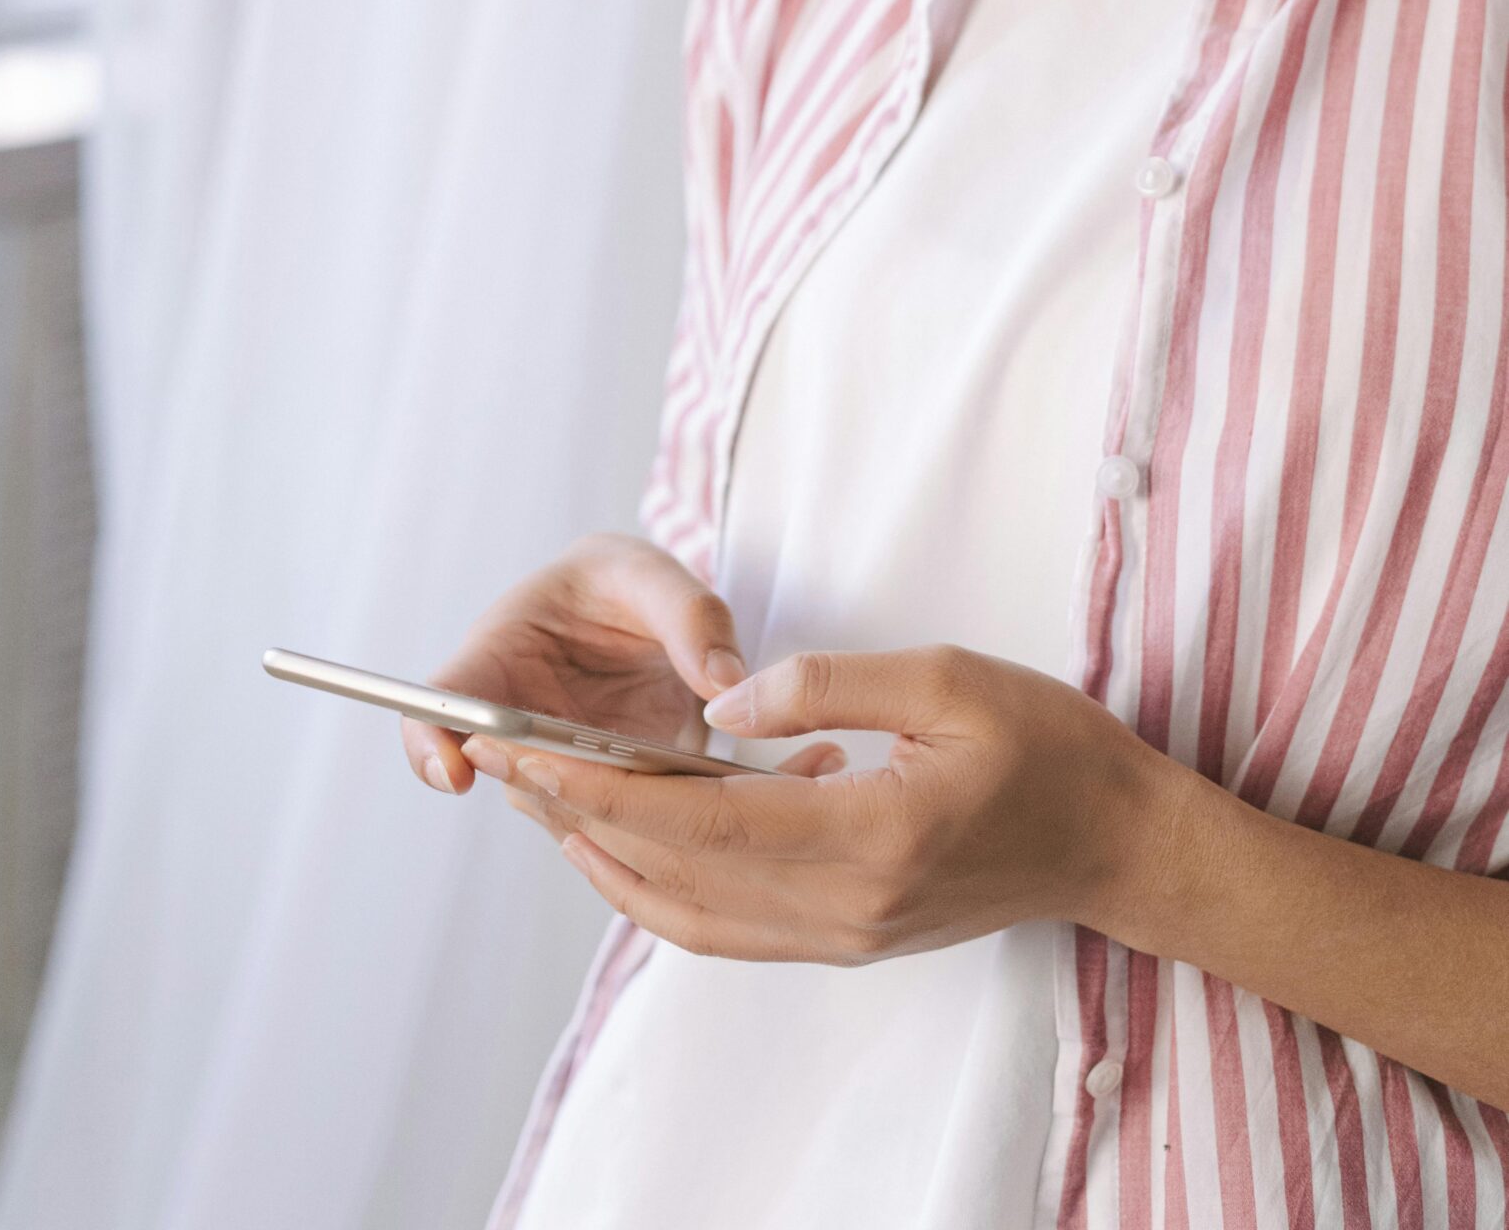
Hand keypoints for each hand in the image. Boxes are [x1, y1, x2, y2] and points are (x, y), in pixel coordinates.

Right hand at [402, 532, 845, 797]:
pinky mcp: (621, 813)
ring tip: (757, 784)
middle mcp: (519, 737)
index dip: (432, 742)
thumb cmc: (624, 586)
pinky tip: (795, 789)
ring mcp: (567, 782)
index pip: (442, 706)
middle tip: (659, 785)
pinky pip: (650, 834)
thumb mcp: (647, 573)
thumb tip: (722, 682)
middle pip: (523, 785)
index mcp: (499, 658)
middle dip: (584, 798)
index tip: (457, 769)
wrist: (647, 621)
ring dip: (664, 822)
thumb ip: (687, 614)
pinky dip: (714, 828)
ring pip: (593, 824)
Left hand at [470, 643, 1158, 961]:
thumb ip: (828, 683)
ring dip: (605, 858)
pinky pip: (724, 927)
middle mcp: (844, 907)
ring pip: (687, 915)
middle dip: (578, 818)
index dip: (604, 786)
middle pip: (676, 875)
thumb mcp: (945, 678)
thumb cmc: (1046, 746)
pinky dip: (658, 887)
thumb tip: (725, 702)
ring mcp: (842, 936)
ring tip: (542, 798)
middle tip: (502, 764)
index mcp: (869, 838)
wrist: (1114, 842)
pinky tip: (626, 837)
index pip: (702, 821)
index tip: (529, 748)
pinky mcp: (844, 938)